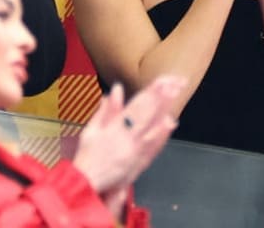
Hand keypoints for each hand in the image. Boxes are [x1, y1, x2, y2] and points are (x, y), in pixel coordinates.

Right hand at [73, 76, 183, 193]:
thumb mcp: (91, 130)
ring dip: (166, 111)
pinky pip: (154, 146)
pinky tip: (171, 123)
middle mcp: (127, 139)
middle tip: (176, 83)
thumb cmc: (88, 156)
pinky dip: (163, 134)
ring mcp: (136, 151)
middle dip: (163, 97)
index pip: (136, 106)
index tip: (162, 81)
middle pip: (149, 114)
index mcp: (114, 129)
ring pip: (154, 128)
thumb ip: (106, 110)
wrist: (87, 183)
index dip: (150, 92)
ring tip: (176, 96)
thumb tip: (116, 91)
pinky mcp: (141, 162)